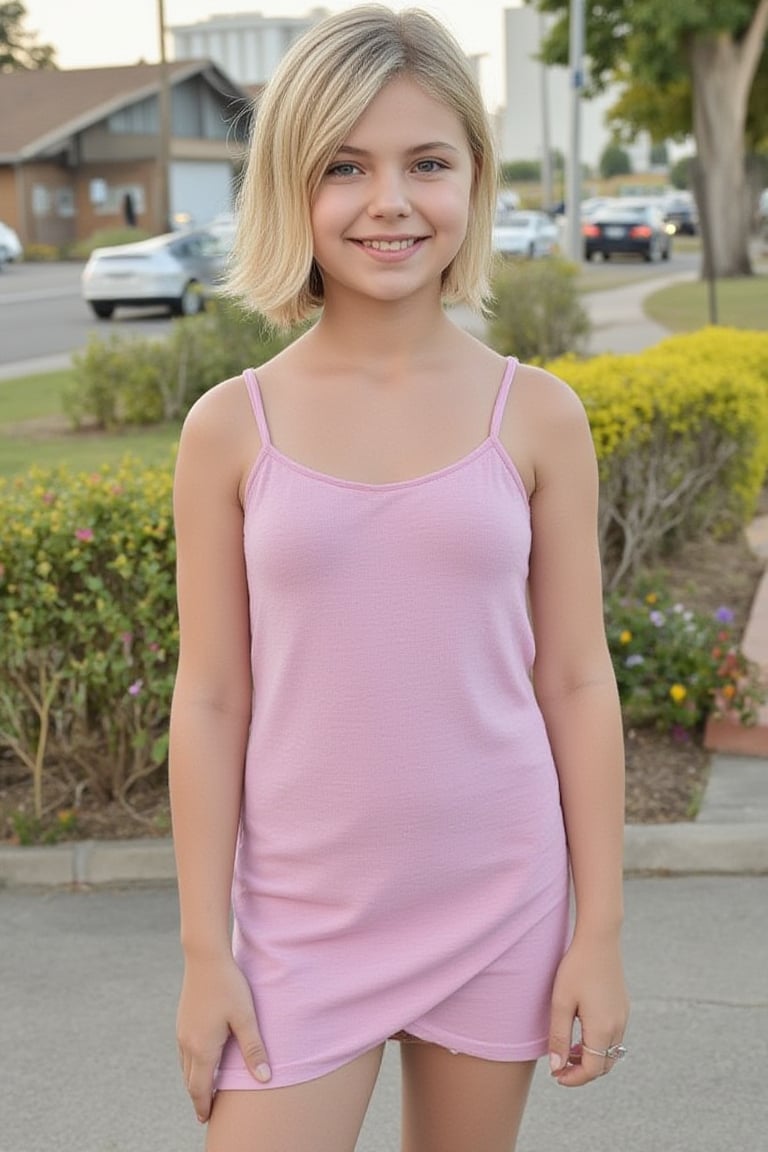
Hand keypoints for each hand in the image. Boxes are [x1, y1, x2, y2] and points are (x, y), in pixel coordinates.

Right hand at [176, 953, 270, 1121]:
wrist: (205, 957)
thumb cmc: (228, 986)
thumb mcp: (246, 1017)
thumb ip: (254, 1049)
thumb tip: (264, 1079)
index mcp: (203, 1048)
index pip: (200, 1088)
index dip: (204, 1106)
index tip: (207, 1119)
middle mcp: (188, 1044)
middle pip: (190, 1081)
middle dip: (198, 1097)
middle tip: (206, 1112)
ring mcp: (182, 1031)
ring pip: (185, 1067)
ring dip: (194, 1081)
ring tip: (204, 1090)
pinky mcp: (182, 1020)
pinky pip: (183, 1052)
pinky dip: (191, 1065)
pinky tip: (200, 1060)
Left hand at [548, 935, 628, 1086]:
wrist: (599, 939)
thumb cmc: (576, 968)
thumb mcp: (561, 1002)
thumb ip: (558, 1037)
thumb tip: (557, 1068)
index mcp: (602, 1029)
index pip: (592, 1070)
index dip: (573, 1078)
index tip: (555, 1075)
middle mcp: (618, 1027)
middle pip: (604, 1066)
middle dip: (582, 1072)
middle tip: (559, 1067)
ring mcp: (623, 1016)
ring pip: (610, 1053)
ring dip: (591, 1058)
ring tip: (567, 1050)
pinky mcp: (623, 1007)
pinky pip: (614, 1037)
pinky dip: (598, 1044)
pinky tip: (580, 1032)